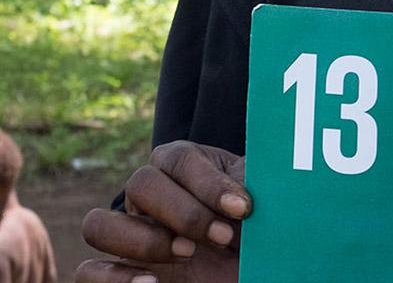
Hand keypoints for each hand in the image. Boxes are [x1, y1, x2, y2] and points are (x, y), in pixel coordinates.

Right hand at [78, 142, 248, 282]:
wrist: (261, 271)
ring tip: (188, 254)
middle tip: (224, 237)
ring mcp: (134, 236)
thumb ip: (259, 182)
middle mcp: (153, 198)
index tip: (244, 208)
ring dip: (144, 241)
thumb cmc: (265, 232)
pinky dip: (113, 278)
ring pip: (98, 225)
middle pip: (139, 184)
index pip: (176, 158)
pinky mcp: (124, 275)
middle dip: (185, 213)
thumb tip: (263, 173)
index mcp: (185, 169)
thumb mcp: (270, 201)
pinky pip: (87, 272)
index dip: (208, 183)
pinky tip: (153, 282)